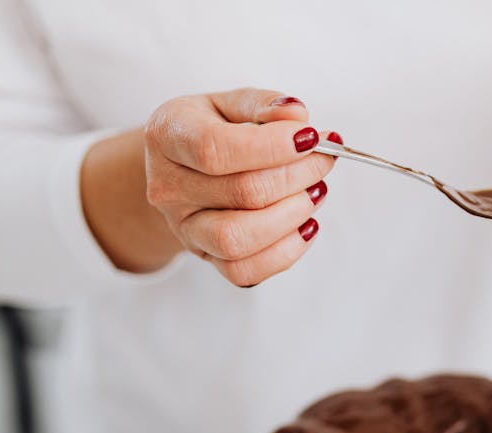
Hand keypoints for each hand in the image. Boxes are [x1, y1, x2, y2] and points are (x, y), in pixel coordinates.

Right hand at [134, 88, 336, 285]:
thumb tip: (297, 115)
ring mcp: (184, 227)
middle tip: (323, 161)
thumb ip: (263, 105)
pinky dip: (285, 252)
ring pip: (239, 239)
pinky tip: (305, 226)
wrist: (184, 169)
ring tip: (315, 192)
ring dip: (292, 216)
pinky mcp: (206, 257)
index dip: (271, 147)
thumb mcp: (230, 104)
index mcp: (168, 136)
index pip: (215, 149)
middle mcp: (168, 187)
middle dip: (297, 176)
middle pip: (242, 193)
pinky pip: (244, 271)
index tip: (311, 138)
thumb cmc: (212, 130)